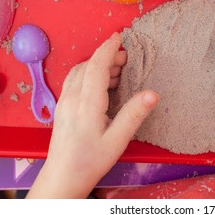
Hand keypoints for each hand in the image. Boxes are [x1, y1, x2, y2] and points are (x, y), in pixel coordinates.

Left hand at [27, 33, 158, 197]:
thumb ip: (133, 115)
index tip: (119, 36)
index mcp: (87, 103)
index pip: (97, 66)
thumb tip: (152, 93)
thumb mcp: (117, 140)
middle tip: (126, 59)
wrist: (62, 177)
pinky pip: (74, 81)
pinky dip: (89, 73)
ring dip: (97, 64)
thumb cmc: (91, 161)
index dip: (108, 48)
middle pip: (88, 66)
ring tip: (117, 70)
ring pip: (79, 72)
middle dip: (107, 56)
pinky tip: (100, 83)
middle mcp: (72, 97)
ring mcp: (64, 101)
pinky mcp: (62, 107)